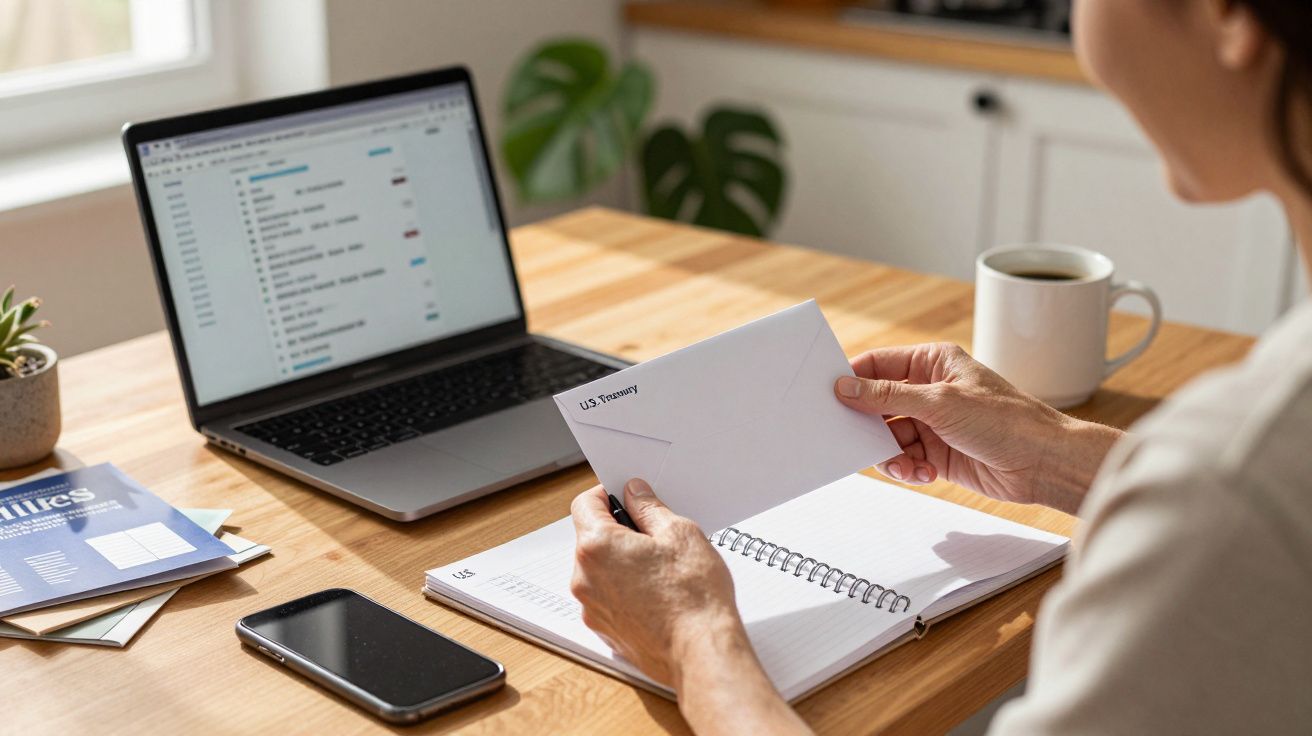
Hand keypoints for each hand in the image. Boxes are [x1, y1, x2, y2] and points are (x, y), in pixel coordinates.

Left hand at [570, 480, 810, 734]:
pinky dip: (625, 590)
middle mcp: (584, 578)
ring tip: (661, 569)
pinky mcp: (604, 630)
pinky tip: (657, 593)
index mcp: (597, 546)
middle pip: (592, 538)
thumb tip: (635, 494)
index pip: (585, 504)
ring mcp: (592, 608)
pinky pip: (608, 597)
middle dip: (619, 531)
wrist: (701, 652)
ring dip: (622, 562)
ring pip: (600, 570)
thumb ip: (649, 508)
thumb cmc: (693, 597)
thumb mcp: (679, 533)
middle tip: (655, 535)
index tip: (627, 496)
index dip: (607, 494)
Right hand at [834, 343, 1121, 512]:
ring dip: (891, 454)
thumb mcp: (940, 402)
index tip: (829, 396)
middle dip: (869, 425)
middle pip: (877, 404)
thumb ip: (888, 396)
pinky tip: (926, 472)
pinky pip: (904, 458)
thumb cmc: (1006, 421)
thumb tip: (845, 388)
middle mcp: (929, 389)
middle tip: (856, 440)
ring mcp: (932, 422)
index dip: (852, 379)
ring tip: (908, 465)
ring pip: (888, 437)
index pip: (877, 364)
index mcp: (932, 362)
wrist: (1043, 463)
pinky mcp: (937, 451)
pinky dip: (908, 468)